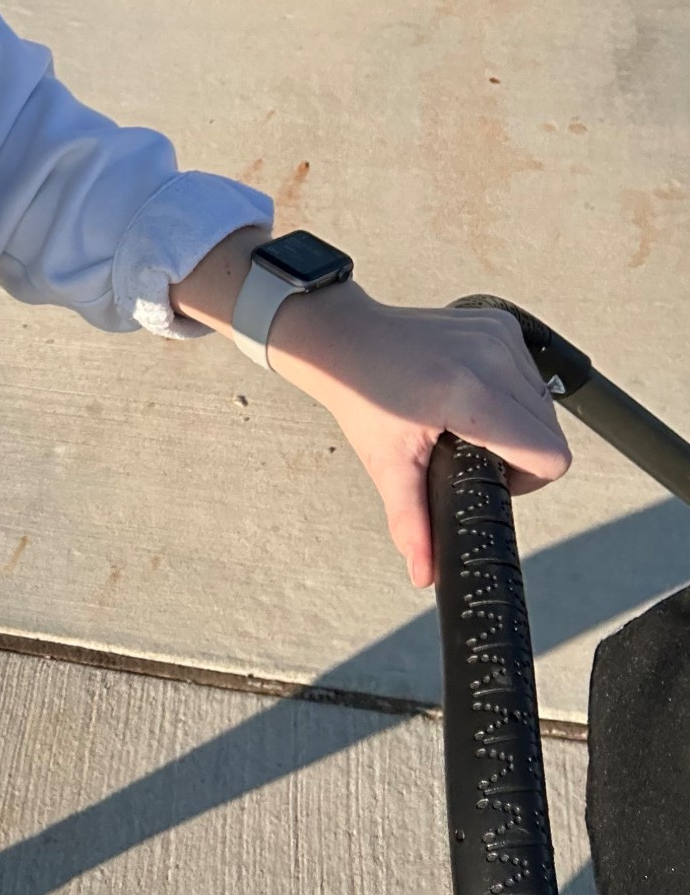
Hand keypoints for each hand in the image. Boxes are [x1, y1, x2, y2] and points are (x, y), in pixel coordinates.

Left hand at [267, 285, 571, 587]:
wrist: (344, 338)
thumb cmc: (362, 395)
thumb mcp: (388, 464)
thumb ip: (413, 523)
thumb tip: (426, 572)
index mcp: (470, 396)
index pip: (549, 455)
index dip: (528, 480)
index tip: (491, 475)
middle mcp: (491, 359)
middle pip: (551, 432)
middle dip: (520, 453)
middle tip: (471, 451)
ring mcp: (497, 335)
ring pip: (545, 401)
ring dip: (517, 420)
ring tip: (466, 420)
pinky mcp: (497, 322)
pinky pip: (529, 370)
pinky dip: (510, 388)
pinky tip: (471, 392)